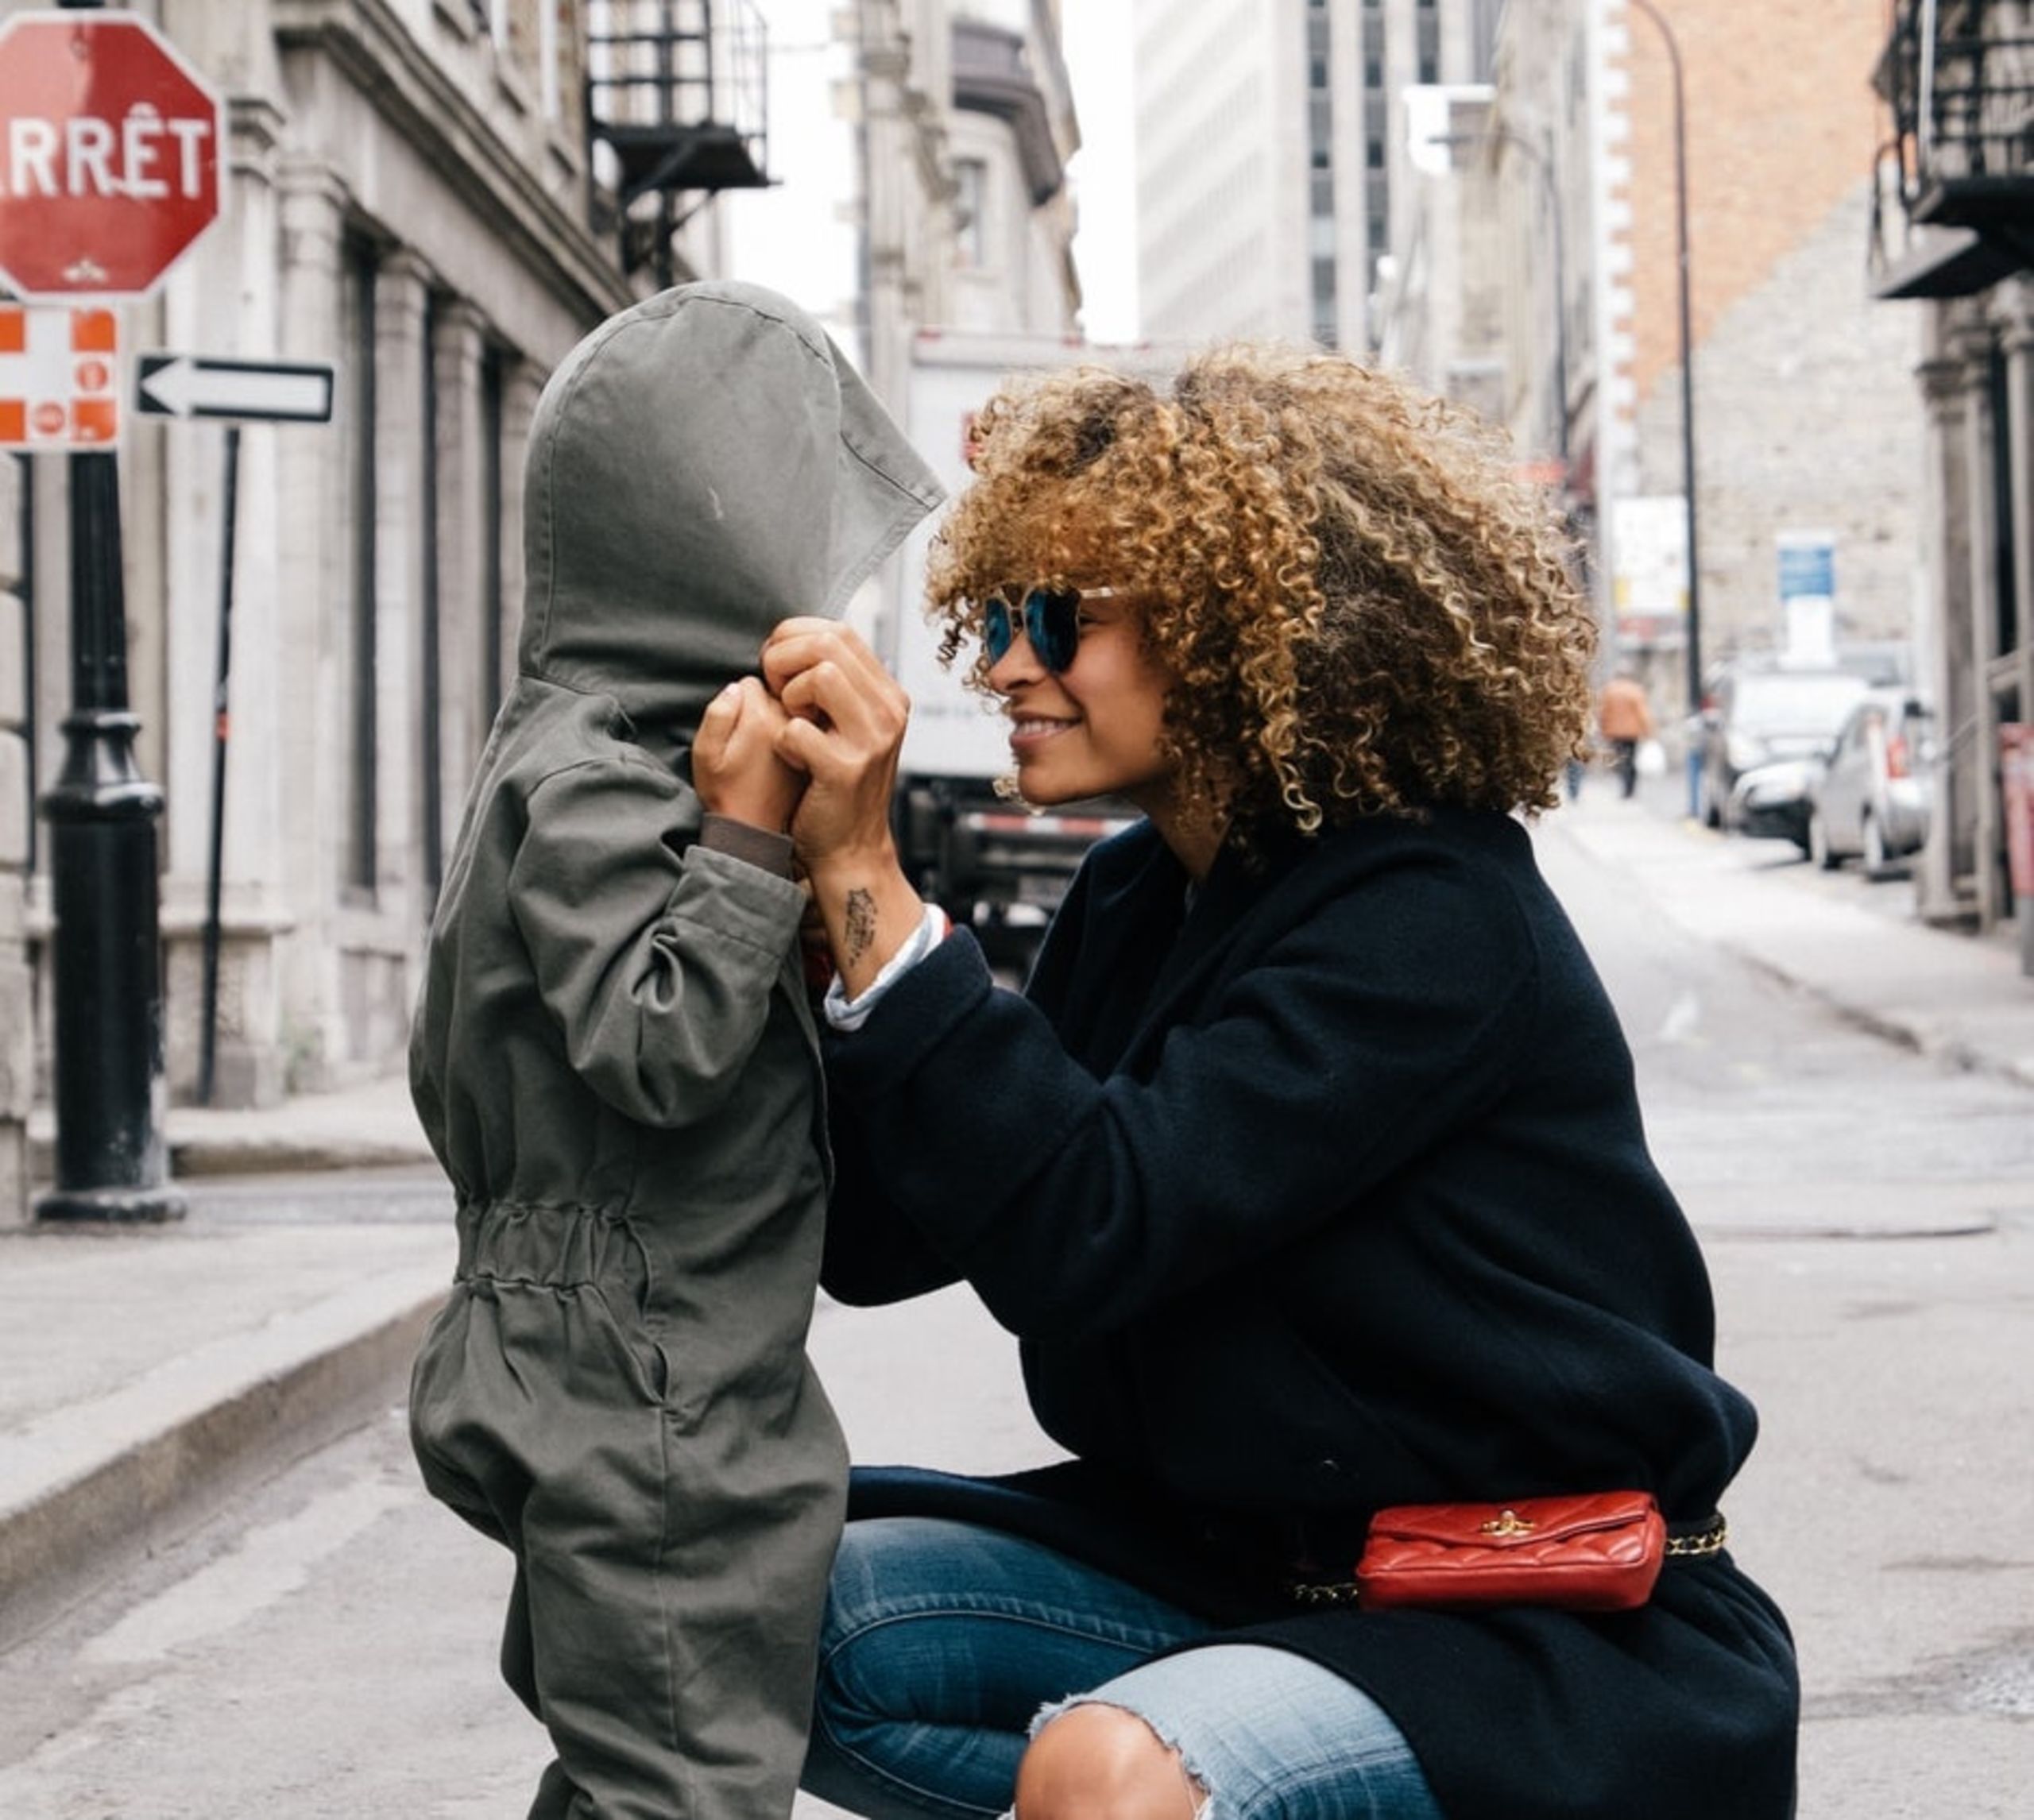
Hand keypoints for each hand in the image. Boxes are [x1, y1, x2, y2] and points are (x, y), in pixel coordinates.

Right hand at [693, 676, 803, 832]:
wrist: (758, 832)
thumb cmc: (726, 794)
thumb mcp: (706, 756)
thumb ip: (718, 714)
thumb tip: (737, 687)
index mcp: (760, 716)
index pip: (751, 682)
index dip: (739, 703)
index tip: (737, 730)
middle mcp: (790, 721)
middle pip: (778, 690)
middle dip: (763, 706)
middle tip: (752, 741)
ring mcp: (811, 733)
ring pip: (796, 707)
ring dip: (784, 719)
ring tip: (769, 752)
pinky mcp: (822, 748)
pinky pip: (810, 726)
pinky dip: (801, 734)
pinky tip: (790, 757)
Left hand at [760, 619, 924, 996]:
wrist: (850, 849)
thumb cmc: (835, 783)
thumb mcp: (849, 725)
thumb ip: (837, 684)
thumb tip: (800, 639)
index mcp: (888, 694)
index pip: (839, 631)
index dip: (794, 639)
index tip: (778, 669)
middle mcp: (889, 711)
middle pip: (828, 643)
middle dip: (784, 659)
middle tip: (775, 693)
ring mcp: (873, 740)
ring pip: (820, 674)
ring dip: (788, 695)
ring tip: (789, 721)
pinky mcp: (847, 769)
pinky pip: (797, 729)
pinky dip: (783, 741)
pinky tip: (793, 758)